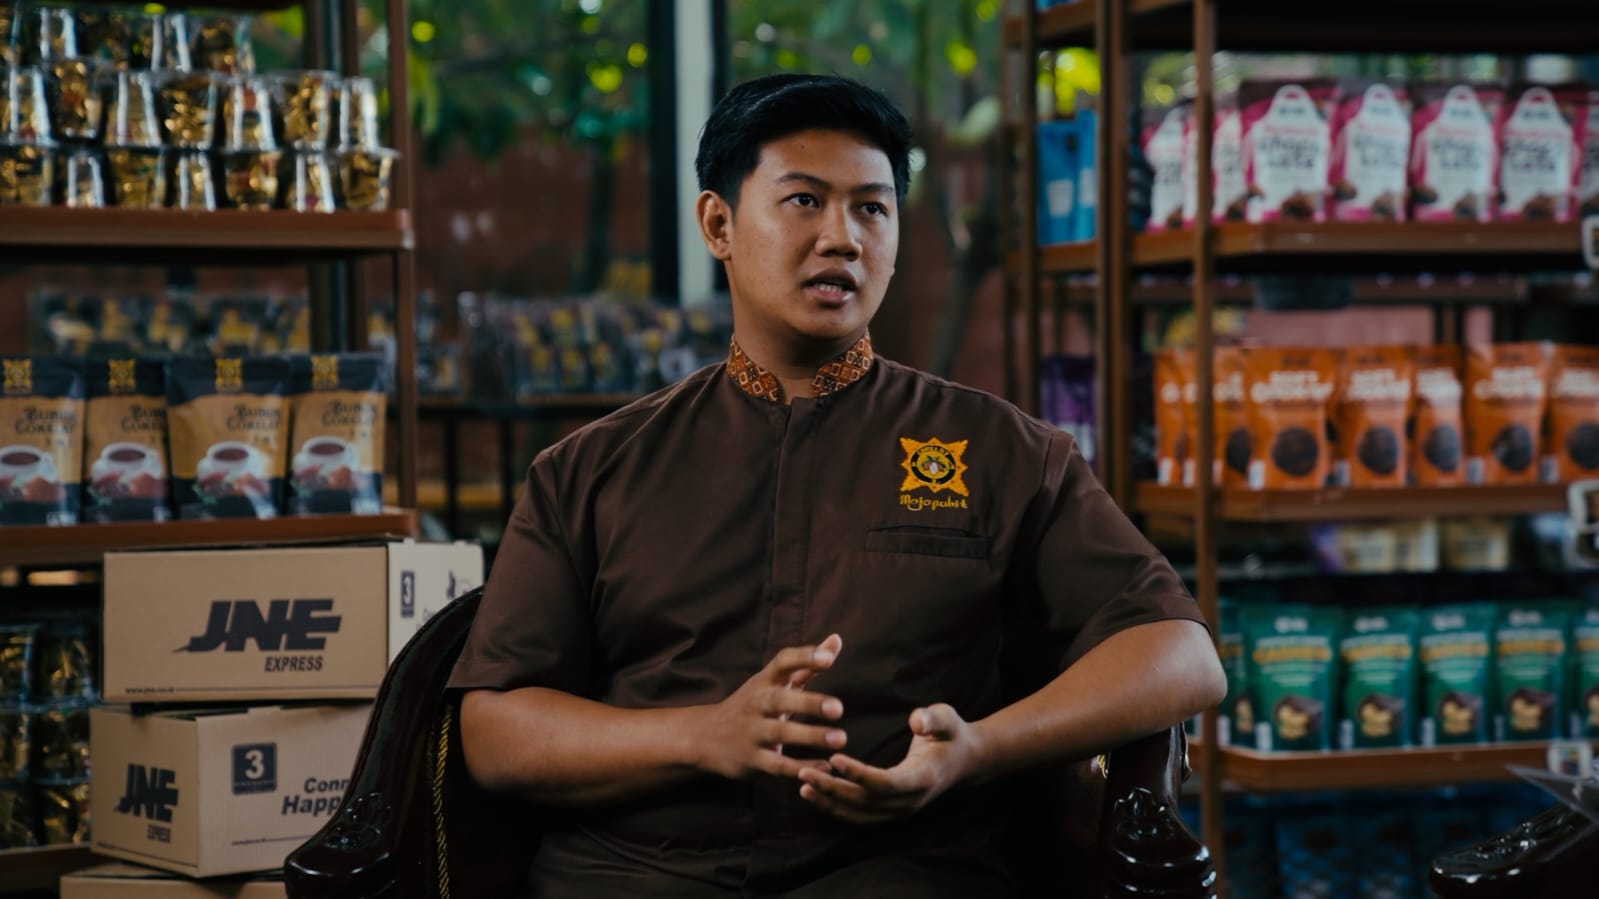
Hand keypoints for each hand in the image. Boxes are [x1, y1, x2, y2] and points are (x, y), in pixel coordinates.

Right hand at [695, 634, 847, 780]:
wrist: (705, 737)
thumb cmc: (754, 704)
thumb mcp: (774, 682)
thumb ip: (806, 664)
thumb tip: (837, 639)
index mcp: (764, 681)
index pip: (782, 662)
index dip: (804, 658)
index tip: (827, 658)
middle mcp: (756, 703)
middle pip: (780, 700)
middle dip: (808, 703)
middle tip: (838, 708)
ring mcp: (752, 732)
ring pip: (780, 733)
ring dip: (810, 736)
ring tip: (839, 739)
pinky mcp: (752, 760)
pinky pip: (777, 765)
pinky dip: (800, 767)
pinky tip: (825, 767)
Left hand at [797, 703, 982, 823]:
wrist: (963, 759)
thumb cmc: (951, 733)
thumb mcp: (947, 718)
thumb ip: (932, 719)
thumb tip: (916, 720)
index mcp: (922, 778)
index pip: (885, 783)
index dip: (858, 774)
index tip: (834, 758)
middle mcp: (910, 801)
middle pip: (865, 802)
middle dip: (832, 789)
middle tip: (803, 772)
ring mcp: (900, 810)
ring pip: (859, 814)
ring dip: (830, 802)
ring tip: (802, 784)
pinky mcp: (891, 810)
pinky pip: (860, 814)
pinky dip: (836, 806)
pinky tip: (815, 792)